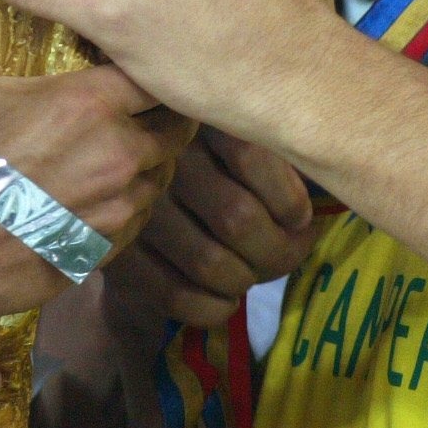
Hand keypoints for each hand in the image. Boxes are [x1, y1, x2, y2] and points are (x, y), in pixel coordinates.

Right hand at [0, 8, 186, 334]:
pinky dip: (130, 207)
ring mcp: (119, 204)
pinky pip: (141, 219)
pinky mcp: (110, 246)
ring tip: (124, 158)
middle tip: (143, 115)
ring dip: (149, 165)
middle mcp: (118, 152)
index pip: (153, 75)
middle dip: (164, 119)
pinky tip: (103, 200)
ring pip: (161, 176)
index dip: (150, 71)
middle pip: (174, 128)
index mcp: (90, 104)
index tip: (138, 70)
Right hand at [105, 129, 314, 339]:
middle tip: (287, 253)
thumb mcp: (252, 143)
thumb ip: (282, 159)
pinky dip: (214, 308)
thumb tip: (306, 222)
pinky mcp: (121, 256)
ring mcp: (137, 211)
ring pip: (210, 263)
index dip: (289, 201)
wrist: (140, 206)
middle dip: (278, 251)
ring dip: (246, 280)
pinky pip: (177, 296)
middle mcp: (161, 160)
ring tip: (253, 272)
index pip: (251, 158)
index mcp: (195, 119)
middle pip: (237, 218)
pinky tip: (225, 298)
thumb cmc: (221, 172)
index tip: (300, 218)